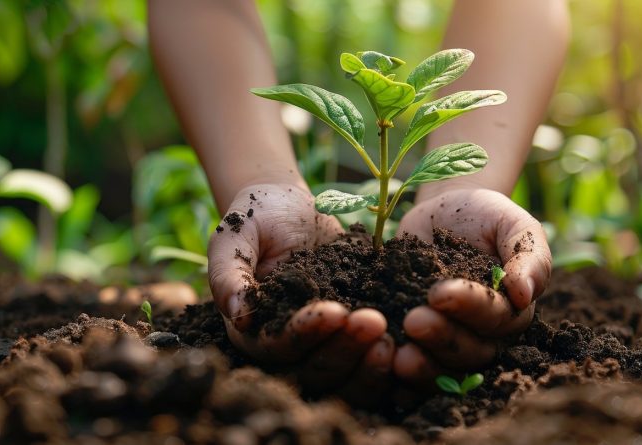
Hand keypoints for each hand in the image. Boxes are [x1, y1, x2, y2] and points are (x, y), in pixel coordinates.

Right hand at [208, 184, 393, 401]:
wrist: (291, 206)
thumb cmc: (256, 217)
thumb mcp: (234, 235)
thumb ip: (230, 273)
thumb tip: (237, 313)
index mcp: (254, 331)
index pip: (278, 348)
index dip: (306, 333)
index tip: (335, 310)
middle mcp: (289, 348)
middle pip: (316, 371)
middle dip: (346, 350)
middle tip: (375, 321)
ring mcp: (325, 345)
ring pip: (347, 377)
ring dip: (370, 365)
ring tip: (392, 337)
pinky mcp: (353, 335)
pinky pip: (372, 361)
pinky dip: (391, 363)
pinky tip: (411, 343)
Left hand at [393, 188, 551, 385]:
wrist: (443, 210)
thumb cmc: (486, 216)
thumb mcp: (513, 224)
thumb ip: (529, 255)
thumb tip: (525, 293)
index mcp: (511, 310)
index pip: (496, 319)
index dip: (469, 309)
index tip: (438, 292)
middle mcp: (483, 334)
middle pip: (470, 352)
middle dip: (442, 339)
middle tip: (413, 321)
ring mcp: (447, 338)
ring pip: (443, 368)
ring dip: (422, 366)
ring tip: (397, 355)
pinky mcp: (415, 338)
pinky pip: (411, 363)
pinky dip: (396, 370)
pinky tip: (382, 360)